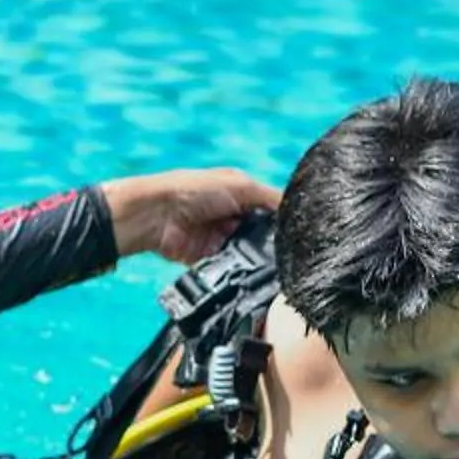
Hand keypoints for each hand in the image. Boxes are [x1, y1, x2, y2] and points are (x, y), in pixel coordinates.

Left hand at [100, 168, 280, 263]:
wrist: (155, 215)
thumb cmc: (194, 189)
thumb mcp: (241, 186)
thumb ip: (271, 199)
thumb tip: (298, 210)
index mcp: (242, 193)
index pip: (273, 210)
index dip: (287, 221)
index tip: (303, 235)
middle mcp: (233, 215)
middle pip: (263, 235)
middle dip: (273, 243)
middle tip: (289, 253)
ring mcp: (221, 238)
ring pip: (249, 254)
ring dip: (256, 258)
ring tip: (271, 263)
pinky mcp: (208, 258)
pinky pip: (230, 268)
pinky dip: (238, 269)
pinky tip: (249, 272)